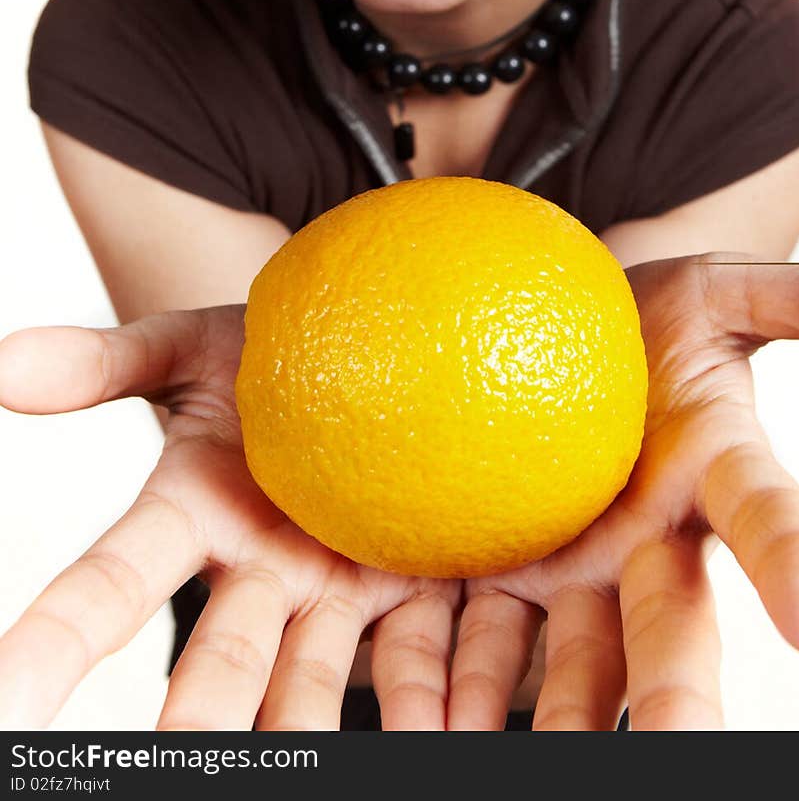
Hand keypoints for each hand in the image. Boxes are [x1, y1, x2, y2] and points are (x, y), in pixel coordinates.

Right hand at [0, 306, 459, 730]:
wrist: (350, 353)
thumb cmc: (255, 352)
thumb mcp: (184, 347)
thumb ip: (103, 362)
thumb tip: (1, 362)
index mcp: (191, 518)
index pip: (110, 586)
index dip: (56, 643)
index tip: (7, 707)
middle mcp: (258, 575)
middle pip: (225, 662)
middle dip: (204, 722)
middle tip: (184, 761)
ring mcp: (335, 589)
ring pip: (318, 681)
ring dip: (316, 733)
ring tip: (324, 775)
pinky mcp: (410, 586)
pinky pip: (421, 651)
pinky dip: (432, 702)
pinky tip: (446, 741)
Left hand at [447, 256, 798, 730]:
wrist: (573, 328)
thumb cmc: (663, 320)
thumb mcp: (729, 295)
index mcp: (713, 480)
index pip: (768, 520)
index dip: (798, 568)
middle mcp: (648, 550)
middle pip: (667, 634)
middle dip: (672, 700)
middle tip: (675, 750)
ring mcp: (568, 572)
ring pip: (562, 664)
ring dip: (545, 722)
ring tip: (493, 761)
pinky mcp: (490, 569)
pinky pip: (459, 630)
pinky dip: (431, 682)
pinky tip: (414, 730)